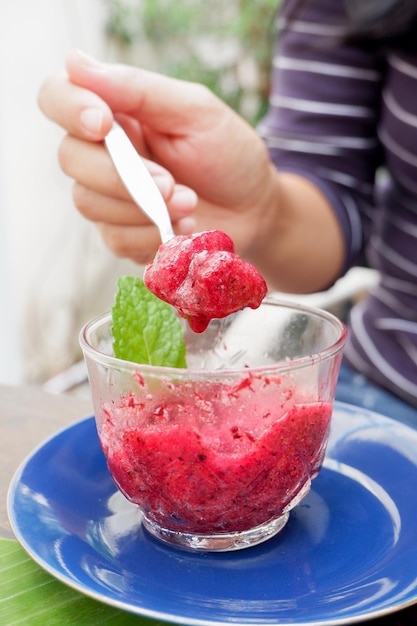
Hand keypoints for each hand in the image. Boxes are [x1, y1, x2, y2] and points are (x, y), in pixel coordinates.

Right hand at [38, 49, 275, 264]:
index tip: (103, 123)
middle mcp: (103, 152)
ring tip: (189, 203)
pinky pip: (114, 239)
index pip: (58, 98)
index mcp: (117, 112)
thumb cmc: (228, 154)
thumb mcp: (196, 111)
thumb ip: (140, 89)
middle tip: (171, 183)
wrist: (254, 210)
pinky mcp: (123, 233)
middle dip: (120, 175)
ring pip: (88, 202)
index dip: (69, 108)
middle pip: (70, 158)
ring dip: (142, 208)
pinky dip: (151, 235)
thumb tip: (76, 62)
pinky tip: (184, 227)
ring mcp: (110, 196)